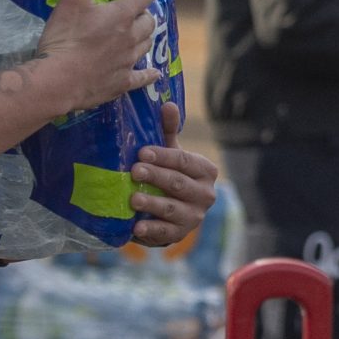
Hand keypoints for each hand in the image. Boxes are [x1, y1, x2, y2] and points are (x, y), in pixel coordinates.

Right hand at [31, 0, 156, 115]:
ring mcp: (127, 62)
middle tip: (133, 6)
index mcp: (122, 16)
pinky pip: (142, 77)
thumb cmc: (64, 39)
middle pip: (149, 20)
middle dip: (144, 10)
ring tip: (136, 31)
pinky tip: (154, 73)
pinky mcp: (121, 83)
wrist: (56, 82)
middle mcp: (131, 38)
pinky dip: (149, 73)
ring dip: (144, 35)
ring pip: (146, 44)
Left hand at [128, 108, 216, 248]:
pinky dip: (151, 230)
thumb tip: (167, 103)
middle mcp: (205, 194)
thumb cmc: (171, 174)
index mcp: (206, 170)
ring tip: (133, 199)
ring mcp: (194, 216)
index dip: (163, 156)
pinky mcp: (180, 234)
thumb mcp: (172, 153)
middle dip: (156, 177)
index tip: (141, 152)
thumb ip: (169, 131)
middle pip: (178, 183)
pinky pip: (166, 232)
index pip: (185, 161)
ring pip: (172, 208)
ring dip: (152, 203)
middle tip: (134, 171)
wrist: (174, 212)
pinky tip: (136, 227)